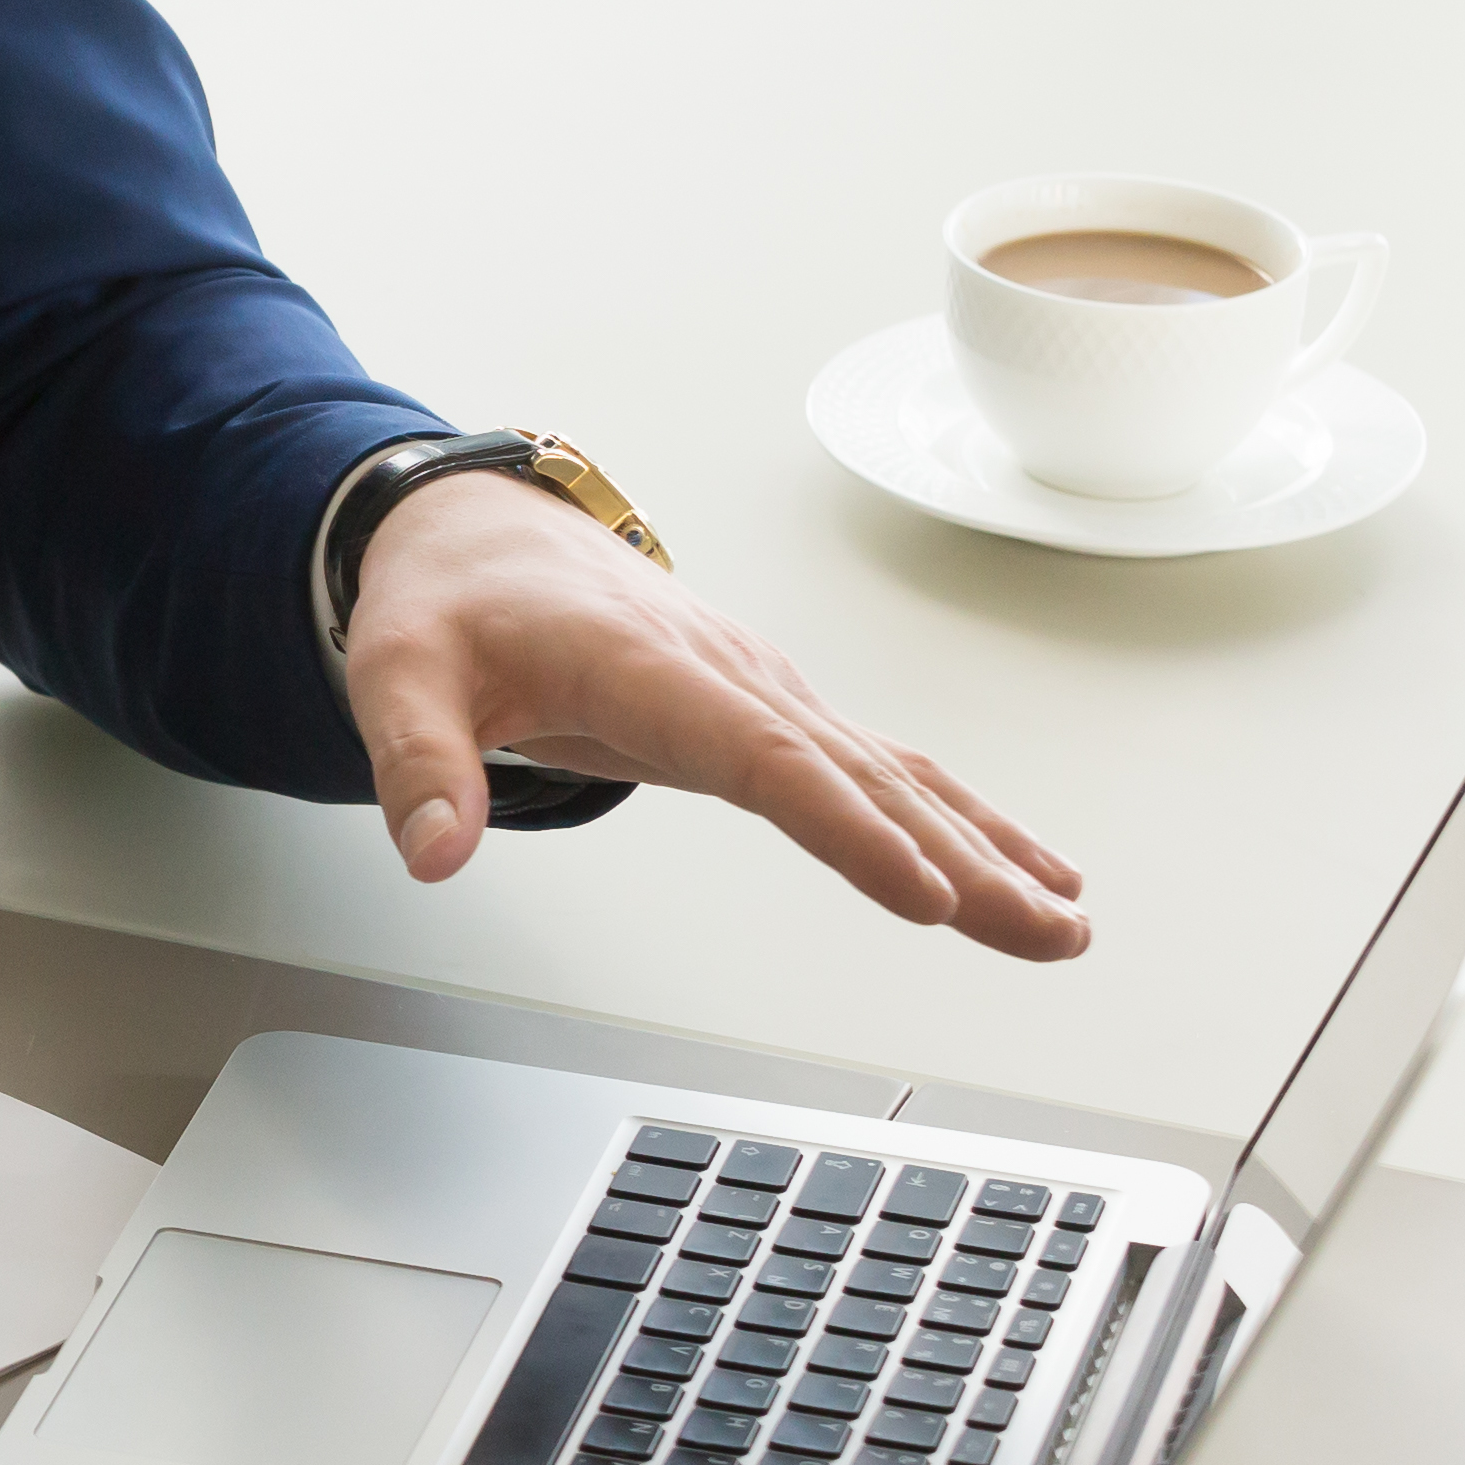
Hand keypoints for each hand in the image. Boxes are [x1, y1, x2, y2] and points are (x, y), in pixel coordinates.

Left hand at [348, 471, 1091, 957]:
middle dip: (962, 858)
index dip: (847, 826)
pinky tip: (1031, 873)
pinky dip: (960, 817)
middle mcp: (727, 672)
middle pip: (858, 774)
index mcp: (644, 665)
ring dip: (987, 847)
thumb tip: (431, 853)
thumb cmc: (447, 602)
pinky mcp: (770, 707)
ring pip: (891, 772)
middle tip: (1046, 933)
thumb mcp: (398, 672)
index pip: (762, 756)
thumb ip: (417, 763)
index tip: (927, 892)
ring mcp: (761, 687)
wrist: (480, 530)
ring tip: (1067, 924)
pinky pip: (881, 765)